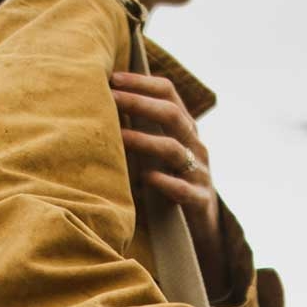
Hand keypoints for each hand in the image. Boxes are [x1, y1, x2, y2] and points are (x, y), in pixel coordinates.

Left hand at [109, 70, 227, 294]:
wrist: (204, 228)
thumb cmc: (172, 184)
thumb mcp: (159, 153)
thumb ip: (141, 129)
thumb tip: (103, 105)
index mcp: (186, 129)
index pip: (168, 93)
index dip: (142, 82)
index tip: (113, 77)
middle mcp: (195, 145)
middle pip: (171, 114)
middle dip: (139, 102)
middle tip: (110, 97)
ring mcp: (200, 173)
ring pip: (175, 149)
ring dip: (144, 140)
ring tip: (119, 136)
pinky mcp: (200, 201)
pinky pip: (183, 190)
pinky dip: (164, 182)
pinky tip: (146, 178)